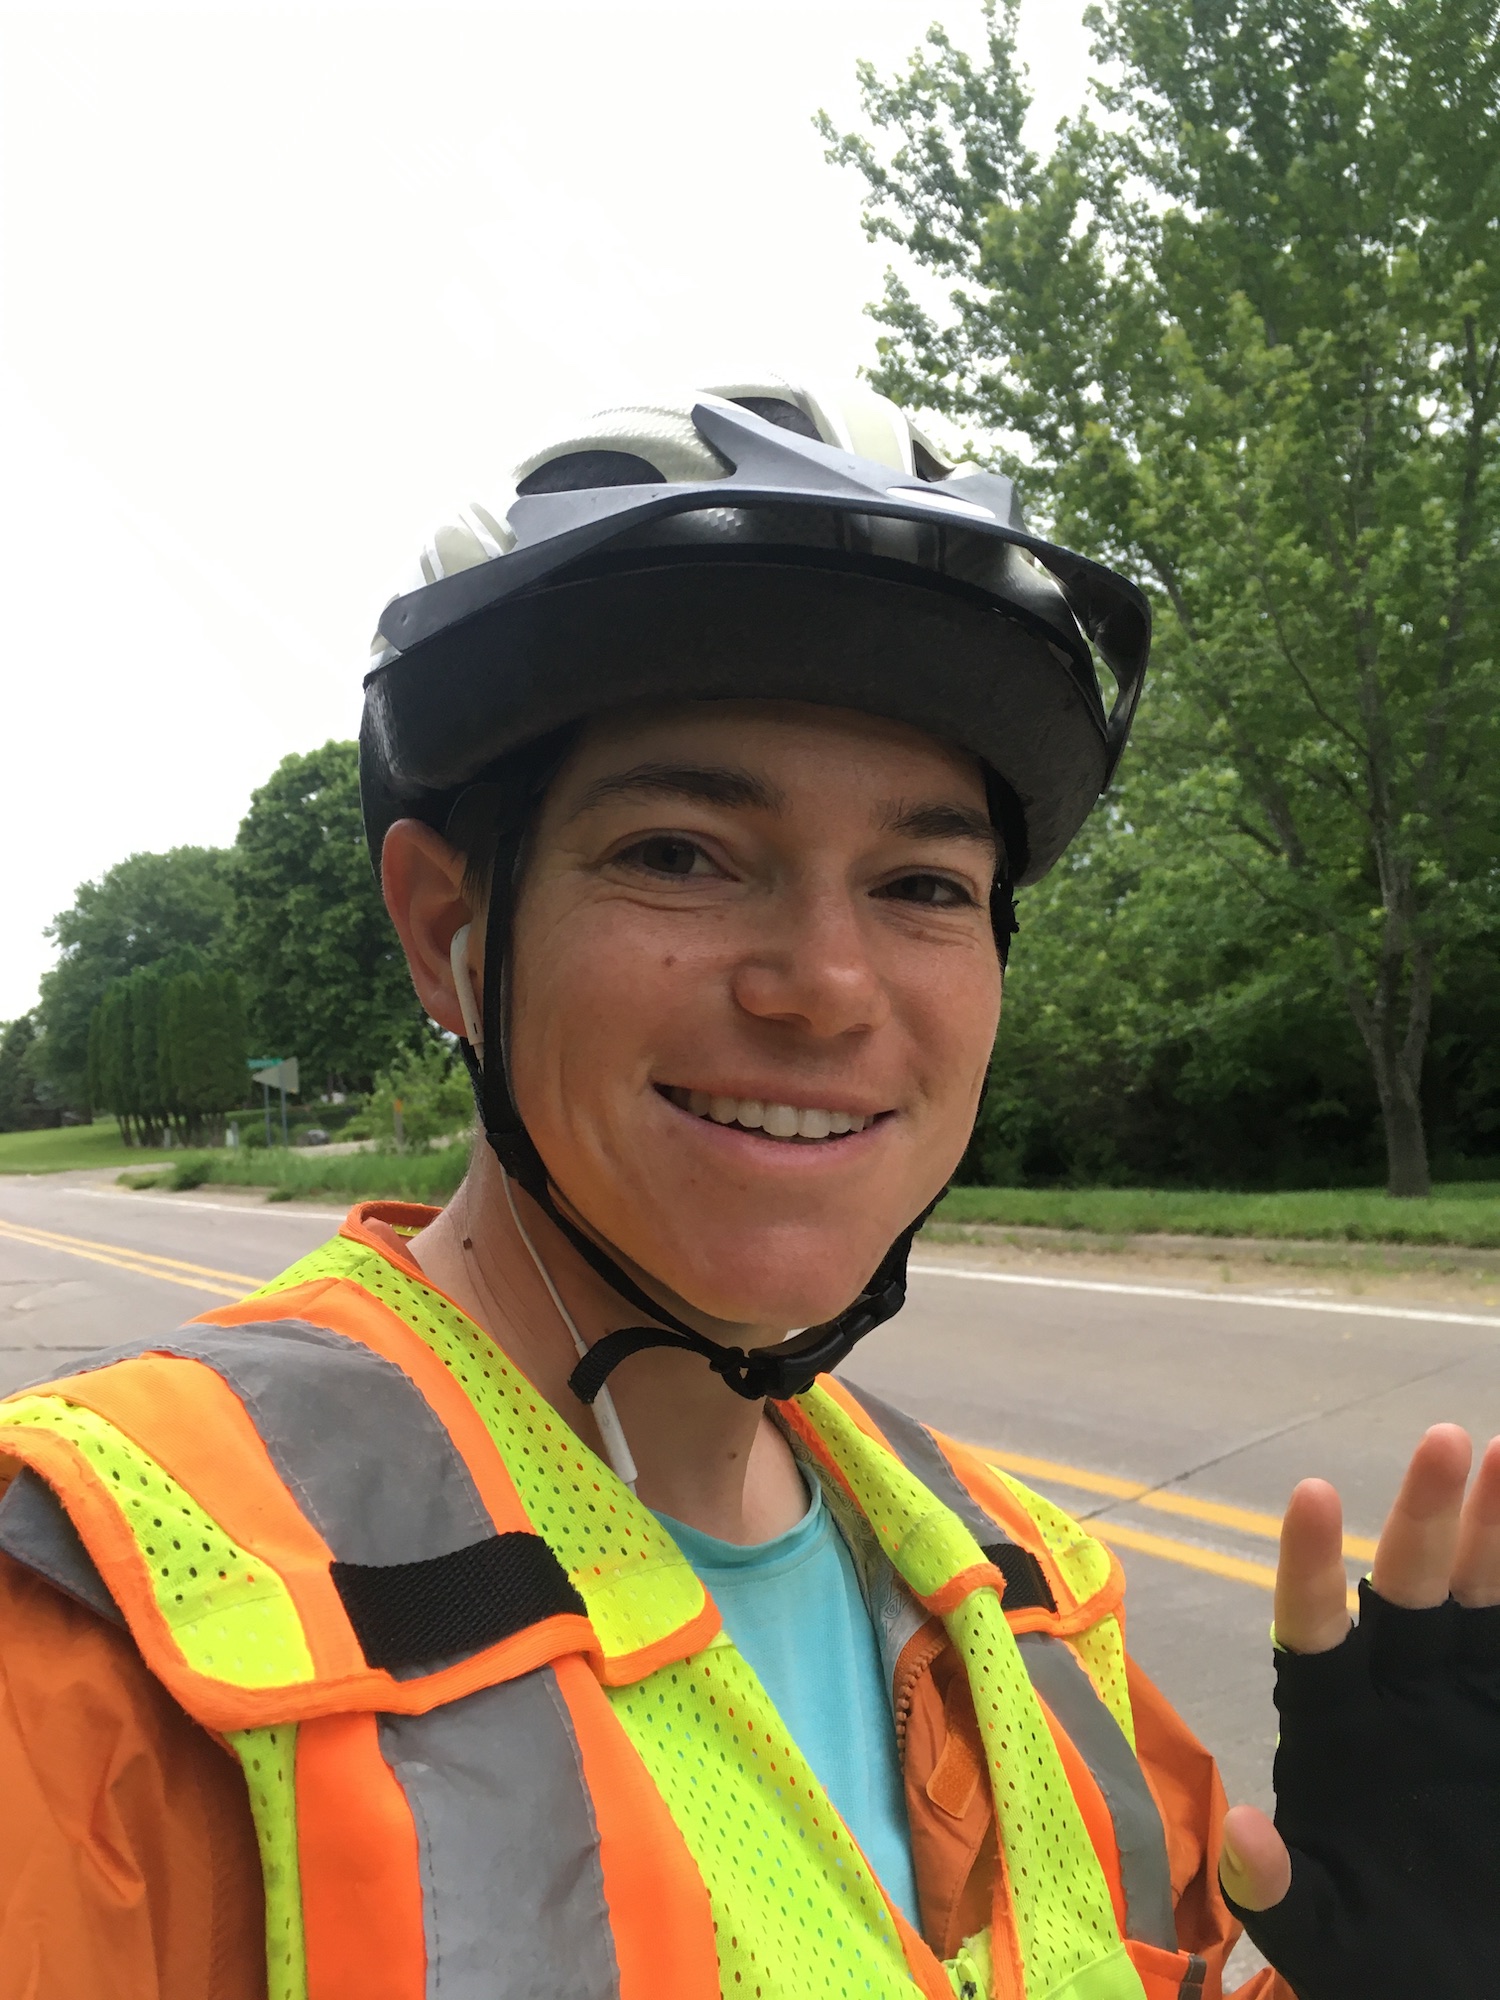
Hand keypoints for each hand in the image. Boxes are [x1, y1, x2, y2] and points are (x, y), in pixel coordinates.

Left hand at [1218, 1426, 1499, 1996]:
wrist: (1460, 1979)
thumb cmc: (1376, 1958)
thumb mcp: (1323, 1937)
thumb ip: (1279, 1891)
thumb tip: (1244, 1836)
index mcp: (1333, 1729)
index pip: (1313, 1629)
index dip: (1310, 1565)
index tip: (1312, 1493)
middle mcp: (1398, 1693)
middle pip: (1409, 1589)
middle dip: (1428, 1515)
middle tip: (1447, 1439)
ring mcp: (1465, 1699)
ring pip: (1480, 1597)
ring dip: (1496, 1527)